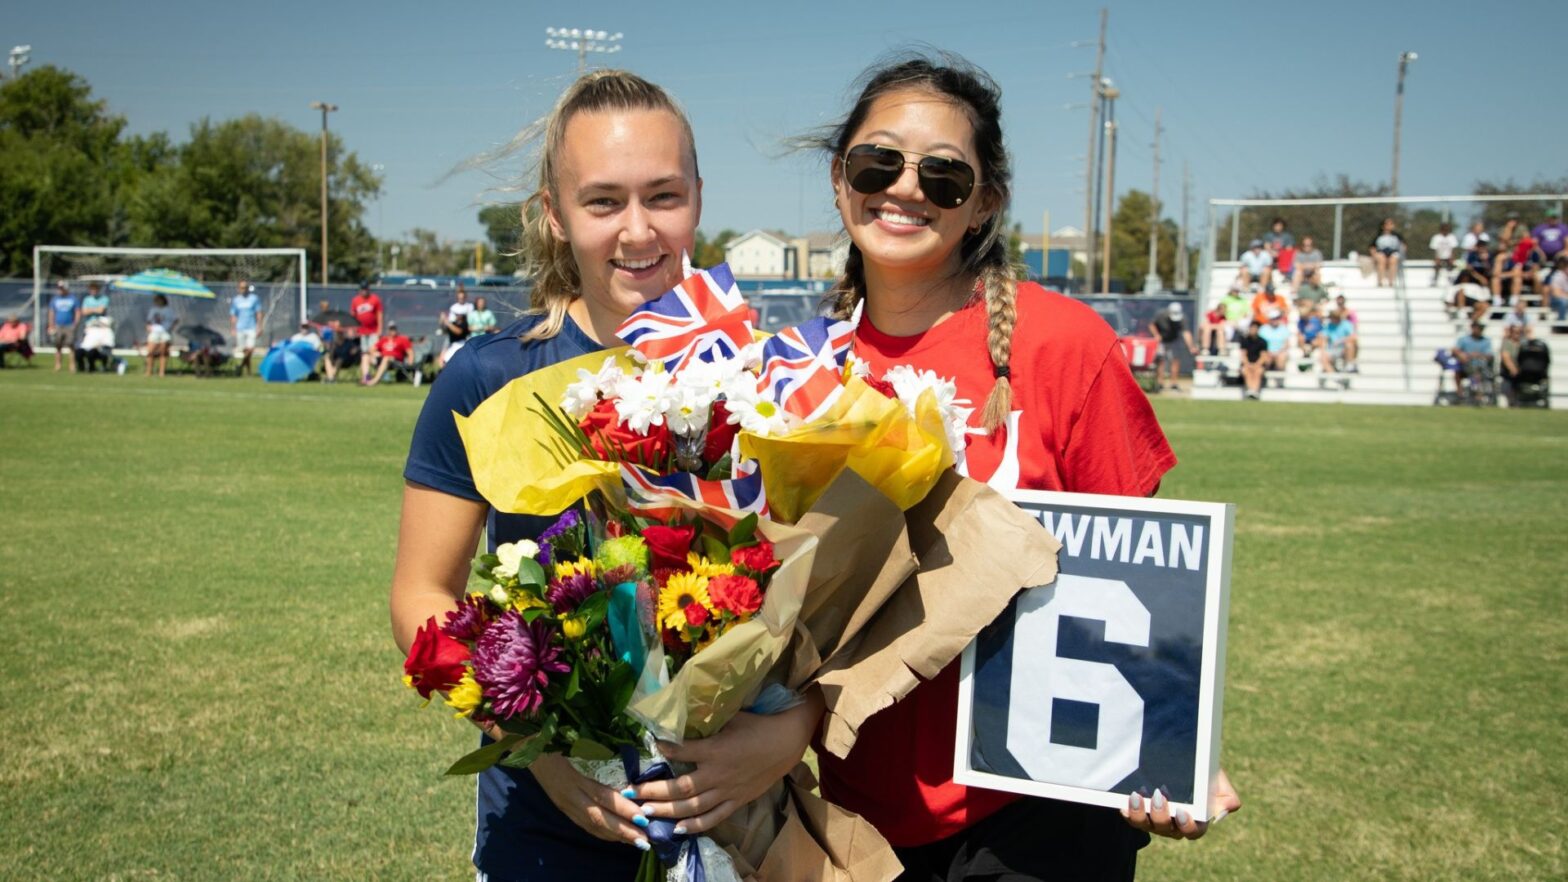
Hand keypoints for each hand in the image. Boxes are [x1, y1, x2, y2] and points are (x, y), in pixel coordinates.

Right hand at [530, 752, 650, 850]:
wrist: (527, 746)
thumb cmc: (554, 739)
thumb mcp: (576, 744)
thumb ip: (598, 753)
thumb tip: (625, 762)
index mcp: (572, 777)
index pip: (601, 796)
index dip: (622, 808)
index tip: (642, 816)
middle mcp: (568, 795)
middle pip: (598, 818)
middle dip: (623, 830)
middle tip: (645, 840)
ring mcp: (564, 804)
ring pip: (591, 825)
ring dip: (615, 836)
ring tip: (636, 842)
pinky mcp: (563, 807)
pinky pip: (584, 825)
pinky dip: (602, 832)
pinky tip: (616, 837)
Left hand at [634, 695, 821, 834]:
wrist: (786, 742)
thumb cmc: (757, 725)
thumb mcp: (731, 716)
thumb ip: (707, 721)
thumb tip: (683, 714)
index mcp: (716, 749)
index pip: (683, 751)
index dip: (665, 749)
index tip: (650, 746)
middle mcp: (718, 774)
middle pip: (681, 788)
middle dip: (654, 791)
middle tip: (631, 793)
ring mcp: (727, 791)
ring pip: (693, 807)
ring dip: (667, 811)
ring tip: (646, 813)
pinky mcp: (737, 801)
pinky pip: (714, 818)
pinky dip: (696, 826)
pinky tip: (678, 830)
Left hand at [1121, 767, 1240, 839]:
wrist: (1182, 755)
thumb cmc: (1203, 771)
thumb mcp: (1217, 779)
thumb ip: (1226, 796)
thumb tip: (1219, 814)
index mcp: (1196, 820)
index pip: (1194, 832)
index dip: (1187, 826)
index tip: (1182, 812)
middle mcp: (1175, 824)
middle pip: (1167, 830)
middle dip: (1161, 816)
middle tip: (1158, 796)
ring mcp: (1156, 819)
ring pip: (1146, 826)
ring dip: (1140, 814)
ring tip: (1136, 796)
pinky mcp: (1140, 811)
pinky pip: (1132, 818)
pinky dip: (1128, 812)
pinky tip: (1125, 802)